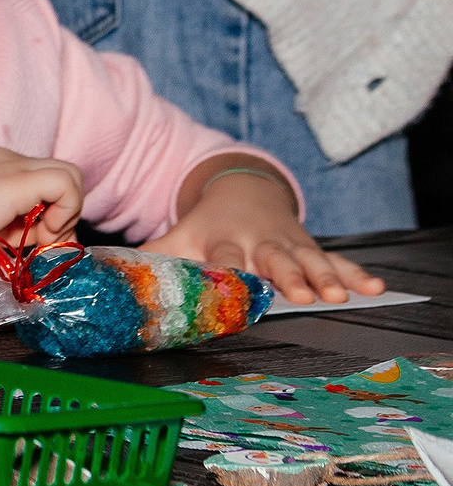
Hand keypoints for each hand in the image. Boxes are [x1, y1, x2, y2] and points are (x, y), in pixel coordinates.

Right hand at [0, 148, 85, 264]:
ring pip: (71, 175)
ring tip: (37, 239)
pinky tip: (43, 232)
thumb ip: (13, 225)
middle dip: (66, 211)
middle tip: (44, 240)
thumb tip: (44, 238)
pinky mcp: (19, 179)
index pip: (46, 181)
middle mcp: (9, 159)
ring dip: (67, 213)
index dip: (51, 212)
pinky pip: (67, 185)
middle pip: (65, 174)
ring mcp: (14, 166)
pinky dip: (67, 210)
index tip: (33, 238)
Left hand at [148, 163, 385, 304]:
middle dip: (287, 276)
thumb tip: (110, 276)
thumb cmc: (208, 224)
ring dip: (324, 277)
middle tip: (301, 295)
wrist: (242, 190)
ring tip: (339, 295)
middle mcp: (259, 241)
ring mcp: (289, 243)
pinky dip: (355, 274)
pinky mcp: (311, 246)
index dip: (230, 270)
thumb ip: (153, 255)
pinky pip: (337, 261)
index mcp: (223, 239)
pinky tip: (374, 288)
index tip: (237, 286)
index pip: (225, 256)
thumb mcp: (179, 234)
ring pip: (309, 261)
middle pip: (274, 259)